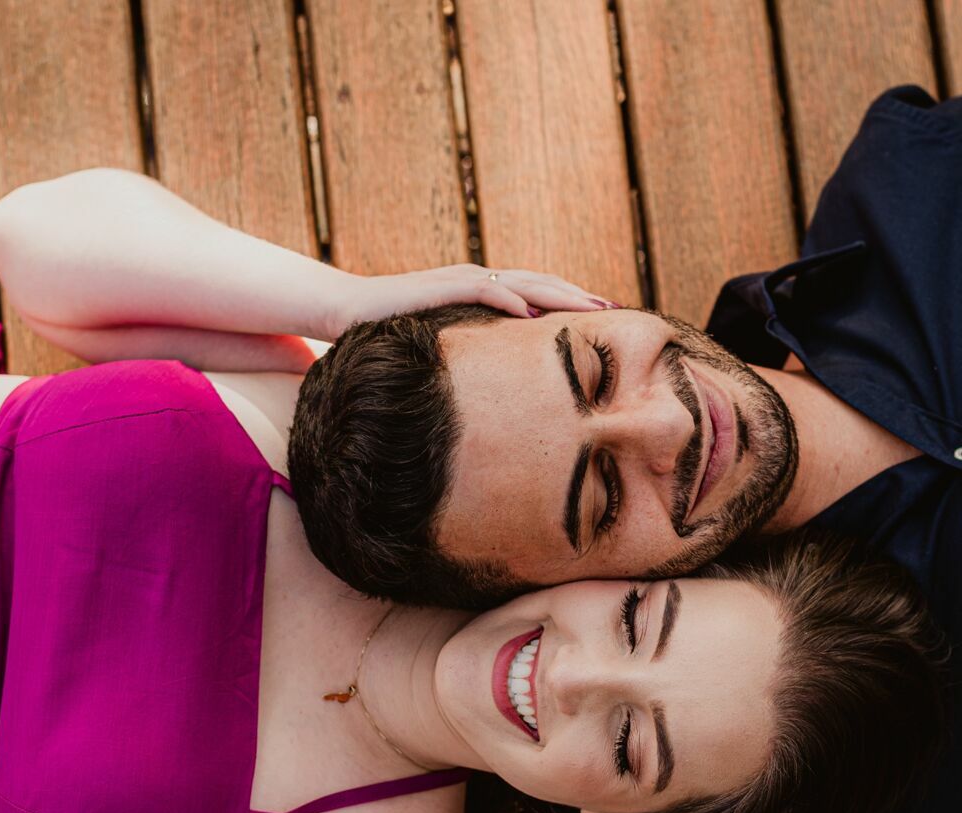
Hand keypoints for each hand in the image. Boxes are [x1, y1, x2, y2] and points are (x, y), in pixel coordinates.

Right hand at [325, 264, 620, 335]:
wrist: (346, 310)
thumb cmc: (395, 330)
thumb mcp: (448, 343)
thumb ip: (476, 350)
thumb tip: (504, 382)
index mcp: (484, 292)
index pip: (538, 294)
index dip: (573, 303)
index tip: (607, 318)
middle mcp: (478, 280)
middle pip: (540, 284)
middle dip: (579, 295)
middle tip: (615, 308)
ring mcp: (460, 280)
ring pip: (521, 283)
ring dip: (558, 294)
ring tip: (590, 306)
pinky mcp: (439, 288)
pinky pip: (482, 292)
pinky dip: (509, 300)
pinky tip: (534, 315)